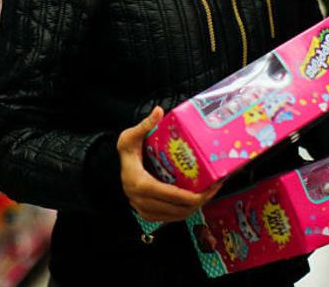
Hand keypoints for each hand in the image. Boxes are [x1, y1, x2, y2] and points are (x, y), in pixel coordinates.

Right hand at [118, 107, 221, 222]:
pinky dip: (185, 211)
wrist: (113, 168)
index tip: (209, 187)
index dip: (194, 195)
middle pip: (179, 209)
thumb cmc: (125, 153)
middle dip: (201, 200)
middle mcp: (142, 201)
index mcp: (141, 183)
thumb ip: (145, 125)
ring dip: (195, 207)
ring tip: (210, 193)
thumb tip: (158, 111)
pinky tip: (196, 200)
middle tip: (215, 188)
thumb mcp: (130, 137)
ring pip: (177, 216)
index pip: (173, 196)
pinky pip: (171, 217)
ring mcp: (144, 210)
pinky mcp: (148, 213)